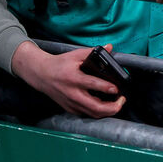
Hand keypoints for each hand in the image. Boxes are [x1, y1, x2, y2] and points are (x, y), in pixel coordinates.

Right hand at [11, 42, 125, 117]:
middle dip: (113, 107)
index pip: (93, 85)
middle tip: (121, 100)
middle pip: (96, 107)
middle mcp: (72, 93)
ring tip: (116, 103)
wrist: (41, 74)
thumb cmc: (58, 64)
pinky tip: (103, 105)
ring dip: (108, 111)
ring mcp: (71, 103)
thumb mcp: (75, 55)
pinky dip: (97, 111)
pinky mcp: (70, 108)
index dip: (108, 88)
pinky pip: (87, 114)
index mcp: (73, 78)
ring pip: (93, 113)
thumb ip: (93, 52)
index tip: (117, 89)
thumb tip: (110, 47)